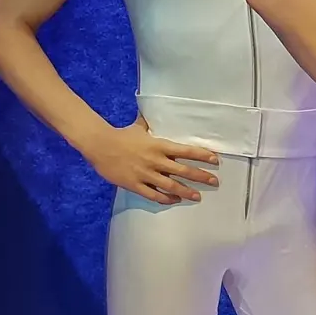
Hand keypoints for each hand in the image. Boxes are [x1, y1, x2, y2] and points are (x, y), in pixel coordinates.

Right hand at [80, 117, 219, 204]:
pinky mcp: (135, 184)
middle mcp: (156, 160)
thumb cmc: (121, 135)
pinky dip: (165, 198)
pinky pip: (153, 194)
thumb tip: (154, 115)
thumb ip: (150, 125)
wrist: (100, 145)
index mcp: (159, 145)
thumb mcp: (140, 127)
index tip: (215, 160)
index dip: (202, 156)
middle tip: (214, 182)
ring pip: (171, 185)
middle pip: (183, 170)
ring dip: (186, 191)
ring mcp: (146, 174)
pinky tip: (175, 199)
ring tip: (198, 196)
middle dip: (201, 176)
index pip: (186, 151)